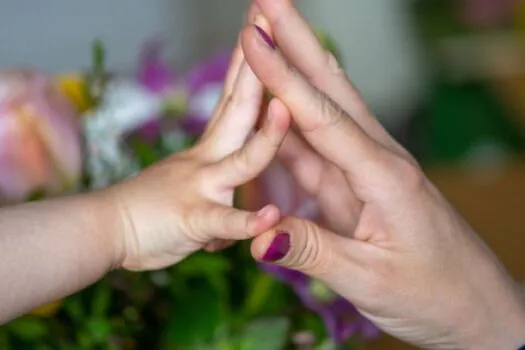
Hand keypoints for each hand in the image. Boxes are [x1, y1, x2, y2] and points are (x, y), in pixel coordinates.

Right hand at [109, 15, 289, 270]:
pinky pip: (223, 220)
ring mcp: (202, 187)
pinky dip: (247, 220)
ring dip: (267, 136)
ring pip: (243, 161)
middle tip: (267, 18)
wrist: (100, 230)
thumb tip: (230, 206)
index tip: (261, 27)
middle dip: (256, 65)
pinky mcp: (193, 220)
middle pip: (239, 107)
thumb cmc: (146, 213)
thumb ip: (215, 192)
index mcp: (211, 150)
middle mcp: (208, 159)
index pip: (234, 98)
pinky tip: (270, 215)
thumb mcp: (184, 189)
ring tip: (285, 109)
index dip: (249, 63)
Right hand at [242, 1, 524, 347]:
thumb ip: (313, 253)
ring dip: (293, 70)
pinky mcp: (356, 188)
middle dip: (295, 42)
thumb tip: (257, 237)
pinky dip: (291, 121)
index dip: (283, 79)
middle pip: (329, 91)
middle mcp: (376, 162)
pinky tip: (276, 101)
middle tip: (266, 1)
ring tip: (266, 36)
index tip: (253, 40)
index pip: (322, 118)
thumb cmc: (435, 294)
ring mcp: (365, 172)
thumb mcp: (371, 281)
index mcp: (383, 177)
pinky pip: (317, 149)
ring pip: (322, 112)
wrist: (474, 308)